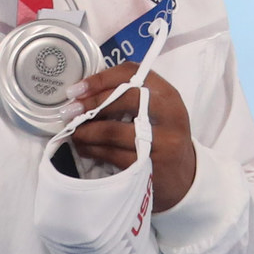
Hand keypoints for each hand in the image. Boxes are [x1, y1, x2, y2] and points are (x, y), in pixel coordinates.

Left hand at [63, 62, 198, 211]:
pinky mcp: (148, 166)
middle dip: (91, 104)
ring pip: (113, 130)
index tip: (77, 89)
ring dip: (85, 131)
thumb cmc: (163, 138)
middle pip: (125, 99)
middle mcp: (169, 115)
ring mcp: (161, 142)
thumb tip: (85, 94)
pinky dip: (91, 149)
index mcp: (169, 96)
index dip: (101, 79)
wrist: (183, 179)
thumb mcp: (158, 113)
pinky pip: (111, 154)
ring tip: (74, 132)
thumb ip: (131, 98)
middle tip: (69, 112)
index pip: (134, 74)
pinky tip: (84, 148)